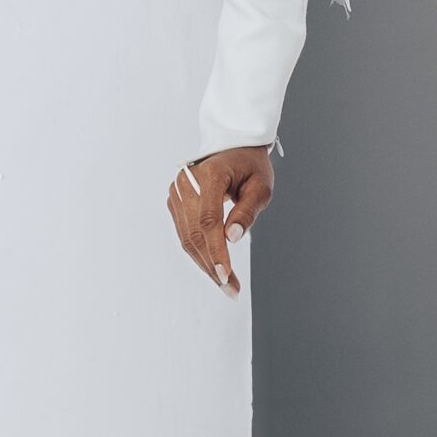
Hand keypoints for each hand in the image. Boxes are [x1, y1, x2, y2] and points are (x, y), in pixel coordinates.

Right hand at [167, 146, 272, 295]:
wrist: (234, 148)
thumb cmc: (251, 166)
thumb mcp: (261, 187)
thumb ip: (247, 211)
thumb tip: (232, 238)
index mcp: (208, 175)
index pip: (208, 220)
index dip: (216, 251)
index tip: (226, 275)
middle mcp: (187, 182)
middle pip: (195, 233)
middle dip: (212, 265)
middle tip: (230, 289)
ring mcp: (178, 192)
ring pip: (187, 238)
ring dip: (205, 264)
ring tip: (225, 284)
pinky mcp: (176, 201)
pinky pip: (185, 233)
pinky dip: (199, 253)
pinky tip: (214, 267)